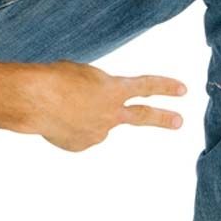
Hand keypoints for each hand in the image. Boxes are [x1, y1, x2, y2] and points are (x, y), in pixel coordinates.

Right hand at [25, 59, 186, 152]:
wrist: (36, 100)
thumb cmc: (56, 79)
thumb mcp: (84, 76)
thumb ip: (98, 91)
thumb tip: (96, 111)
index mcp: (114, 89)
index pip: (146, 86)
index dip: (165, 86)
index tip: (183, 89)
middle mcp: (112, 113)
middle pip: (142, 116)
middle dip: (163, 118)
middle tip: (179, 121)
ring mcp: (99, 132)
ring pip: (95, 122)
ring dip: (80, 114)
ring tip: (61, 106)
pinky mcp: (82, 145)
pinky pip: (78, 134)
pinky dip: (67, 127)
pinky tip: (56, 120)